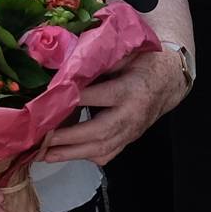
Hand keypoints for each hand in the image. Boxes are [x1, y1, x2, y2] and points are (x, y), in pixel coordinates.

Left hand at [39, 49, 188, 165]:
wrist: (167, 81)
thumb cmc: (142, 63)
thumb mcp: (125, 54)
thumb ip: (100, 61)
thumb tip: (66, 66)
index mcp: (131, 89)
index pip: (101, 96)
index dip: (76, 99)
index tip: (50, 102)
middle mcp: (131, 114)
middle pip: (99, 131)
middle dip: (69, 137)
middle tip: (43, 138)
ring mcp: (131, 131)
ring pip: (102, 148)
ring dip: (71, 153)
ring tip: (45, 154)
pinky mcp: (128, 140)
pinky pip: (108, 155)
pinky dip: (85, 157)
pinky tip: (64, 156)